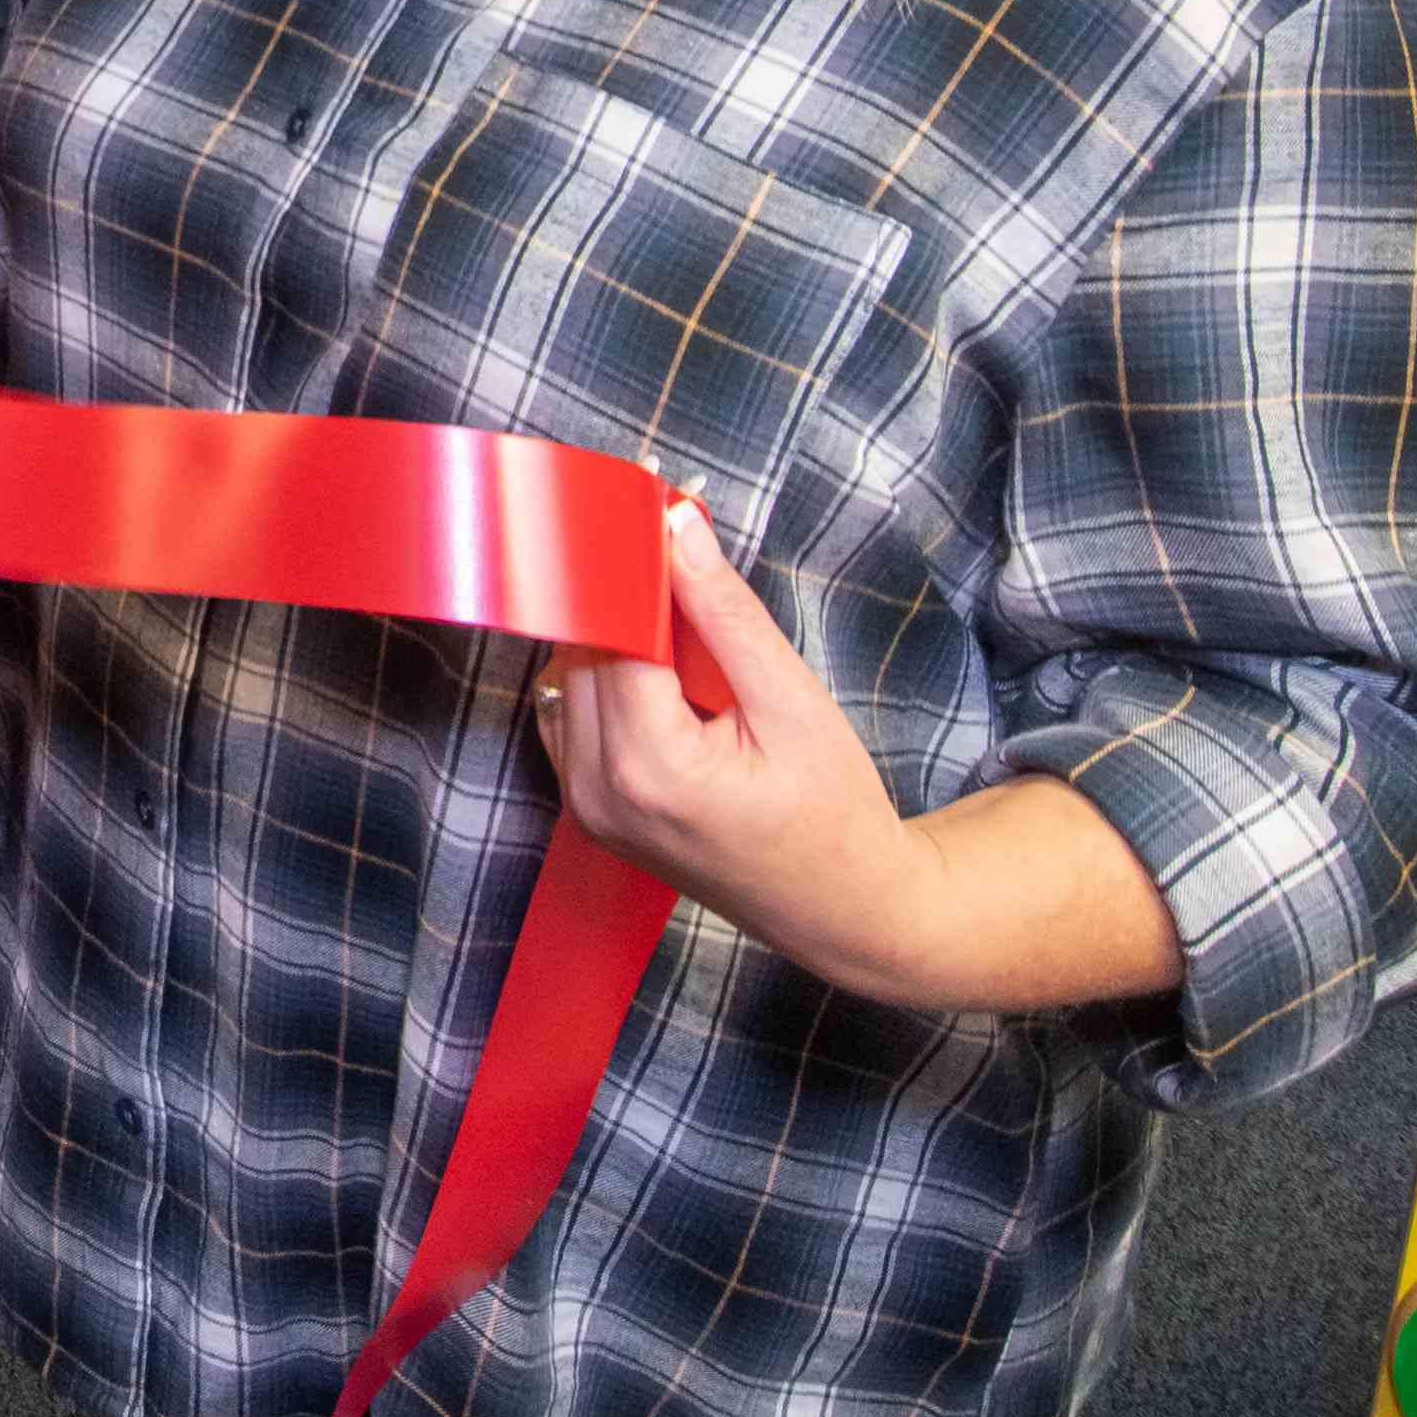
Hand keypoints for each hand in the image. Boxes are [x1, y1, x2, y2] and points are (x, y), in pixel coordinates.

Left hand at [530, 500, 929, 1000]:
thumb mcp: (794, 702)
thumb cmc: (835, 813)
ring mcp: (588, 810)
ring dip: (615, 638)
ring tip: (687, 629)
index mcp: (651, 767)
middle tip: (673, 545)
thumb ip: (725, 614)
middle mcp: (600, 792)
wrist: (846, 912)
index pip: (610, 628)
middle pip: (581, 649)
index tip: (650, 504)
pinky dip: (609, 681)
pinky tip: (666, 676)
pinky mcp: (591, 812)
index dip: (629, 560)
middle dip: (623, 593)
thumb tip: (676, 525)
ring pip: (570, 678)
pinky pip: (573, 716)